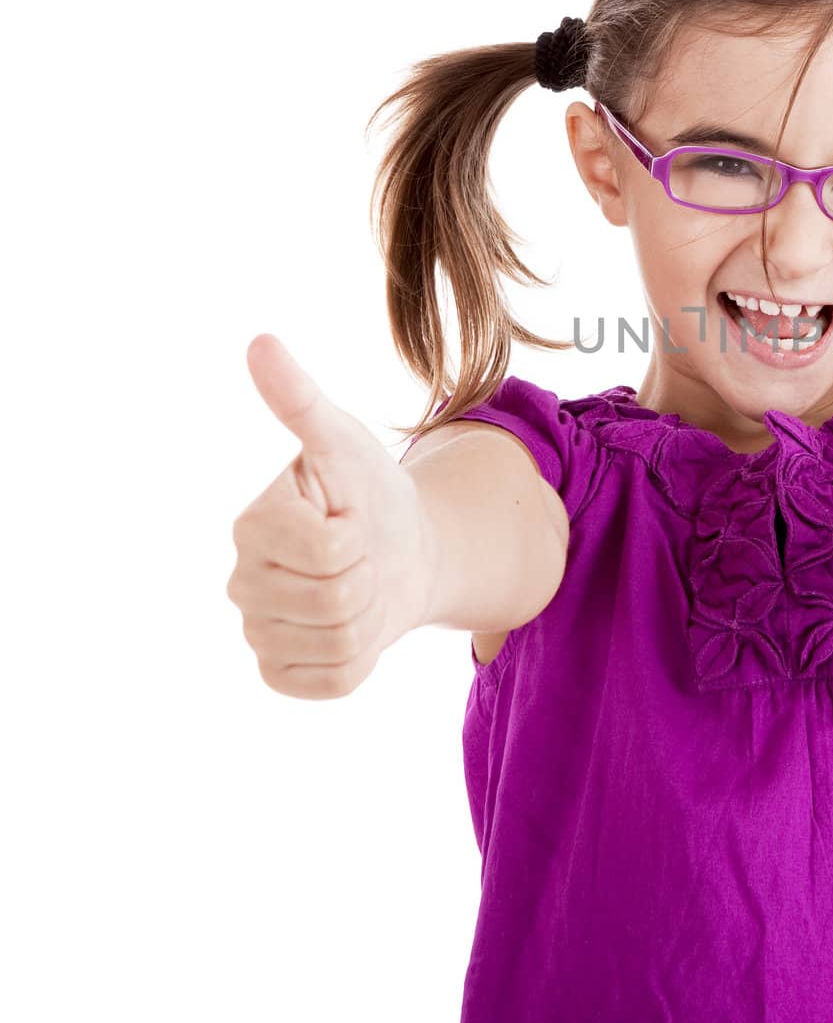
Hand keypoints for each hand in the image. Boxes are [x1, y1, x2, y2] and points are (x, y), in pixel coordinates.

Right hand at [227, 334, 435, 697]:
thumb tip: (261, 342)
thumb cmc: (369, 493)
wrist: (400, 552)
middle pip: (336, 598)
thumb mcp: (346, 443)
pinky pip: (336, 680)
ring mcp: (258, 633)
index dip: (358, 533)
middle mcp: (241, 583)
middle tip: (362, 554)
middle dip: (368, 574)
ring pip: (339, 640)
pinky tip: (354, 625)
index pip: (328, 549)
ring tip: (360, 585)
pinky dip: (362, 657)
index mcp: (251, 526)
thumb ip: (301, 400)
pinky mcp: (282, 673)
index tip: (349, 517)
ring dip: (370, 614)